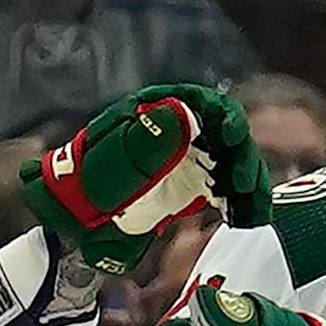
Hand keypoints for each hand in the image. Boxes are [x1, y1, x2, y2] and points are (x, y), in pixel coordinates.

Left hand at [21, 84, 270, 274]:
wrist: (74, 222)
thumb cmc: (87, 185)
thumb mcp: (113, 162)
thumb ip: (147, 140)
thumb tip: (184, 113)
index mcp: (157, 114)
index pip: (202, 103)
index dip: (224, 116)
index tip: (233, 136)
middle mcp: (178, 133)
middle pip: (225, 135)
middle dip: (240, 157)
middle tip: (240, 184)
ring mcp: (187, 162)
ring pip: (231, 164)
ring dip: (247, 184)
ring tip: (251, 211)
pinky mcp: (192, 190)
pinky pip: (225, 191)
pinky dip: (240, 204)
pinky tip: (247, 219)